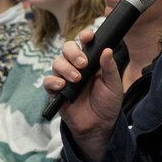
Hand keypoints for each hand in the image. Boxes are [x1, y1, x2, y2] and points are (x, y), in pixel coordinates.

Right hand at [43, 29, 123, 161]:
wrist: (99, 125)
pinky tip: (62, 86)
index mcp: (91, 61)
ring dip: (66, 68)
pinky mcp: (56, 91)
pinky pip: (48, 81)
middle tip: (83, 64)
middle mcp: (76, 66)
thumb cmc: (108, 103)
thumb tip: (107, 49)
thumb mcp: (113, 85)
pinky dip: (53, 81)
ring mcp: (65, 78)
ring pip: (57, 62)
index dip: (84, 36)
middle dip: (73, 52)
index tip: (88, 37)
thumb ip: (110, 68)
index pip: (85, 43)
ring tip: (76, 79)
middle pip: (67, 48)